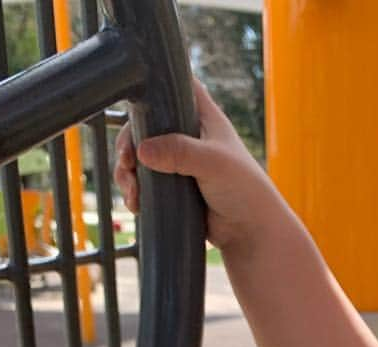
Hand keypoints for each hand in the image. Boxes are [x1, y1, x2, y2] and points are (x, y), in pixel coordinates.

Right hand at [114, 79, 278, 250]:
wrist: (251, 232)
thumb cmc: (244, 190)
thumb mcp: (213, 163)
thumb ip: (180, 152)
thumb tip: (142, 151)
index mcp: (201, 115)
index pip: (174, 84)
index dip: (152, 84)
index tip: (133, 101)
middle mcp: (187, 134)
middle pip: (145, 124)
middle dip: (128, 144)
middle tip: (127, 164)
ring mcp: (178, 161)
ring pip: (140, 156)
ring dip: (128, 173)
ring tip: (132, 192)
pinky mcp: (173, 187)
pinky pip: (145, 183)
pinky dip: (135, 191)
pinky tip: (136, 203)